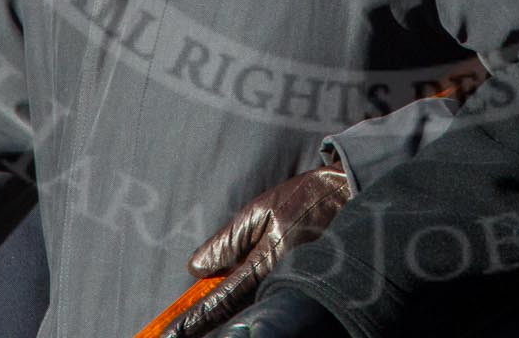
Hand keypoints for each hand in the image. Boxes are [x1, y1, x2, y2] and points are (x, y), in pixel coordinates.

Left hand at [161, 164, 352, 337]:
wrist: (349, 196)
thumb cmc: (304, 199)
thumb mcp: (260, 211)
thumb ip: (227, 241)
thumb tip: (197, 267)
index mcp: (264, 264)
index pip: (221, 300)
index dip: (193, 319)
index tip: (170, 335)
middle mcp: (278, 283)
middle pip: (234, 313)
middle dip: (206, 324)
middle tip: (174, 336)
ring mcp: (291, 286)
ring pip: (250, 308)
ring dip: (224, 317)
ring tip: (197, 324)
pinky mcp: (300, 283)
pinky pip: (267, 298)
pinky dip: (246, 305)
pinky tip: (234, 306)